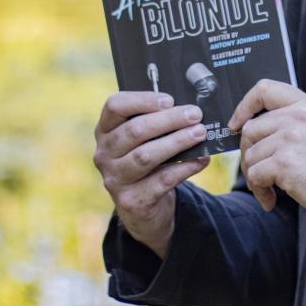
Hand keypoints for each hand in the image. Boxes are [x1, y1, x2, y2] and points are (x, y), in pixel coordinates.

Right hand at [92, 91, 210, 258]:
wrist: (142, 206)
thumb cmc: (147, 159)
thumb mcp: (143, 139)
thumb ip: (157, 122)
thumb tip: (189, 110)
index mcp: (105, 130)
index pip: (115, 106)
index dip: (142, 100)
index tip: (169, 100)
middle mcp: (104, 154)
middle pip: (134, 131)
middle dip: (169, 120)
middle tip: (195, 115)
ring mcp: (115, 179)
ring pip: (146, 156)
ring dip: (177, 142)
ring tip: (200, 133)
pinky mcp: (131, 201)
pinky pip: (162, 180)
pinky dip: (185, 168)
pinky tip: (202, 159)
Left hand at [229, 80, 305, 232]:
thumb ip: (299, 122)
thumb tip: (265, 131)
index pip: (264, 89)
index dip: (244, 106)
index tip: (237, 123)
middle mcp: (298, 117)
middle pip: (251, 129)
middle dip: (248, 154)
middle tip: (259, 174)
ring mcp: (291, 139)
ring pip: (251, 155)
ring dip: (255, 178)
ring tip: (270, 191)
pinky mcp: (286, 164)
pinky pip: (255, 176)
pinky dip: (259, 191)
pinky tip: (272, 201)